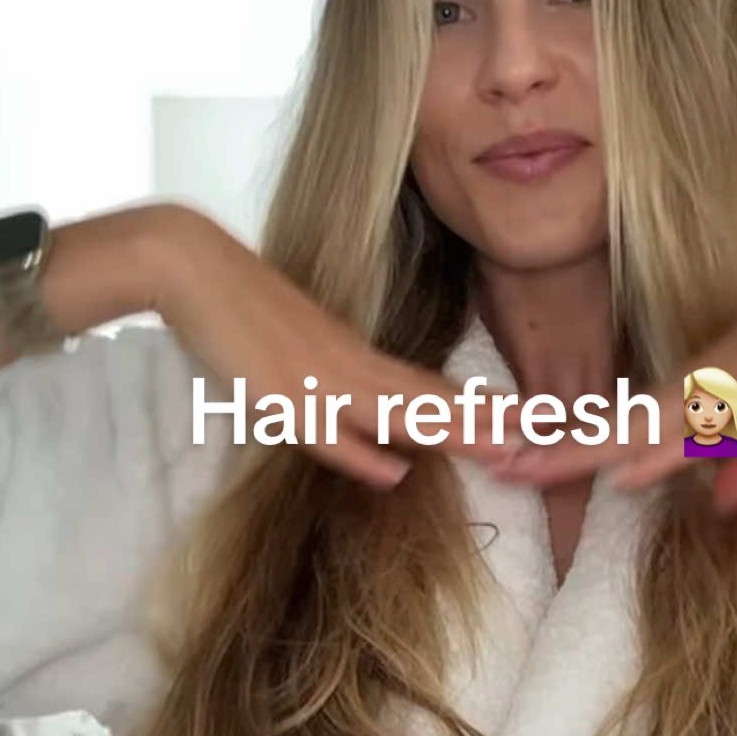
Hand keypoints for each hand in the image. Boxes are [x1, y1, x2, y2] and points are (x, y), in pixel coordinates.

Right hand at [143, 206, 521, 489]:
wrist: (193, 263)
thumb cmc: (239, 306)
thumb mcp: (296, 355)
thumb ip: (336, 396)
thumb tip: (384, 454)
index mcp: (355, 358)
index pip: (430, 388)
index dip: (477, 410)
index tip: (525, 426)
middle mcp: (348, 367)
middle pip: (430, 399)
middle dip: (485, 423)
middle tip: (543, 439)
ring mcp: (317, 377)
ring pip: (397, 410)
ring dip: (451, 431)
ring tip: (504, 448)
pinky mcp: (279, 388)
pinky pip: (327, 428)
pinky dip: (361, 451)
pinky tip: (396, 472)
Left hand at [490, 236, 736, 512]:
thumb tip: (720, 502)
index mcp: (697, 393)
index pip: (621, 426)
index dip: (570, 445)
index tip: (520, 461)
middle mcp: (695, 385)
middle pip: (610, 425)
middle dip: (551, 447)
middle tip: (488, 462)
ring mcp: (719, 383)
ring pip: (636, 424)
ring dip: (581, 448)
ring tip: (524, 467)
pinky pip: (697, 422)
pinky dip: (658, 447)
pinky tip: (624, 468)